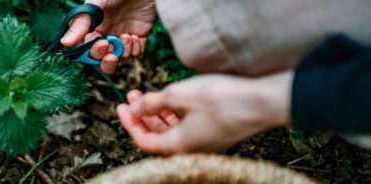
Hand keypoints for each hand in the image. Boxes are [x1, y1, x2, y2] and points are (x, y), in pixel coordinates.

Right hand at [61, 0, 156, 73]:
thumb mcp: (96, 6)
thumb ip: (81, 24)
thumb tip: (65, 42)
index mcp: (96, 29)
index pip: (91, 50)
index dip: (96, 51)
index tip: (102, 43)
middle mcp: (109, 36)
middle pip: (105, 60)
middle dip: (107, 63)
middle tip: (112, 57)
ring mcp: (124, 38)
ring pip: (122, 58)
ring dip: (124, 52)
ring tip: (128, 36)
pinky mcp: (139, 38)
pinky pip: (136, 54)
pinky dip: (135, 50)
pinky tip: (134, 37)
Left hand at [116, 72, 292, 154]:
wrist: (262, 101)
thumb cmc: (222, 99)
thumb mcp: (178, 95)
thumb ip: (152, 103)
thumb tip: (135, 108)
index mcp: (179, 145)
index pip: (144, 141)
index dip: (129, 123)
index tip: (121, 106)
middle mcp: (191, 148)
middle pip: (157, 137)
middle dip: (142, 116)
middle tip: (132, 97)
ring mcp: (205, 142)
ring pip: (172, 131)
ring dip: (157, 114)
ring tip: (148, 95)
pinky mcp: (216, 133)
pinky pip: (187, 127)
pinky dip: (175, 115)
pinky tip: (172, 99)